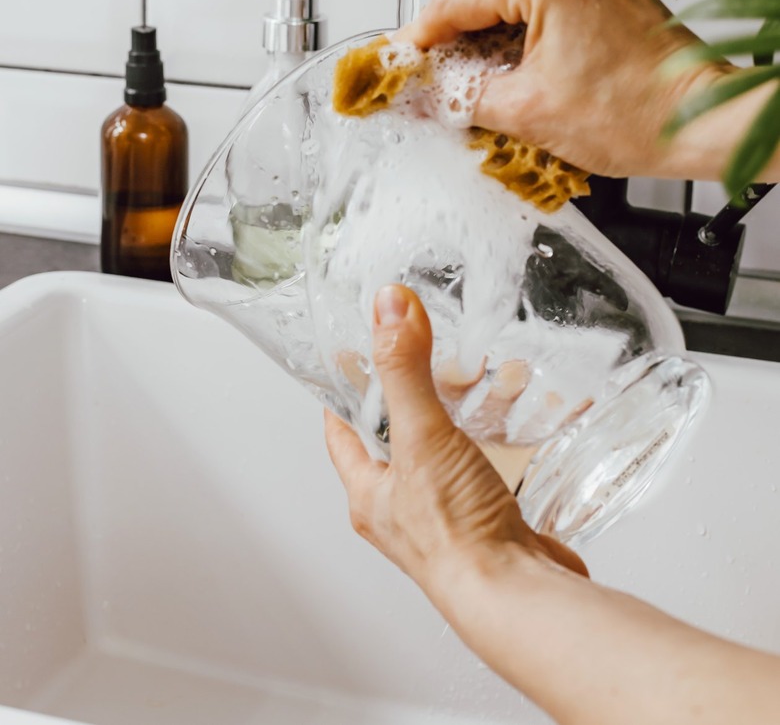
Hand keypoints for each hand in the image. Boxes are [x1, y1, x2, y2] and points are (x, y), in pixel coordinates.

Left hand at [325, 283, 586, 618]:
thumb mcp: (422, 437)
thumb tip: (389, 308)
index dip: (343, 394)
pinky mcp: (492, 523)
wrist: (516, 596)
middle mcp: (404, 509)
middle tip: (433, 361)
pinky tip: (528, 427)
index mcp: (370, 493)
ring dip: (470, 418)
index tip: (350, 359)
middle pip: (401, 440)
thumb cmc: (457, 537)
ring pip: (452, 453)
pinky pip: (496, 471)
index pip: (342, 433)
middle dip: (420, 398)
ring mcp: (449, 518)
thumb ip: (405, 370)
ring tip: (490, 382)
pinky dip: (509, 444)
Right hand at [403, 0, 731, 178]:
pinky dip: (518, 5)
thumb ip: (460, 96)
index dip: (422, 34)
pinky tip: (519, 49)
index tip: (406, 59)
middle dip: (453, 4)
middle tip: (449, 53)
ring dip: (486, 3)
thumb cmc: (638, 114)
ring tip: (488, 57)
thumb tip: (424, 92)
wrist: (698, 119)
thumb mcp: (527, 112)